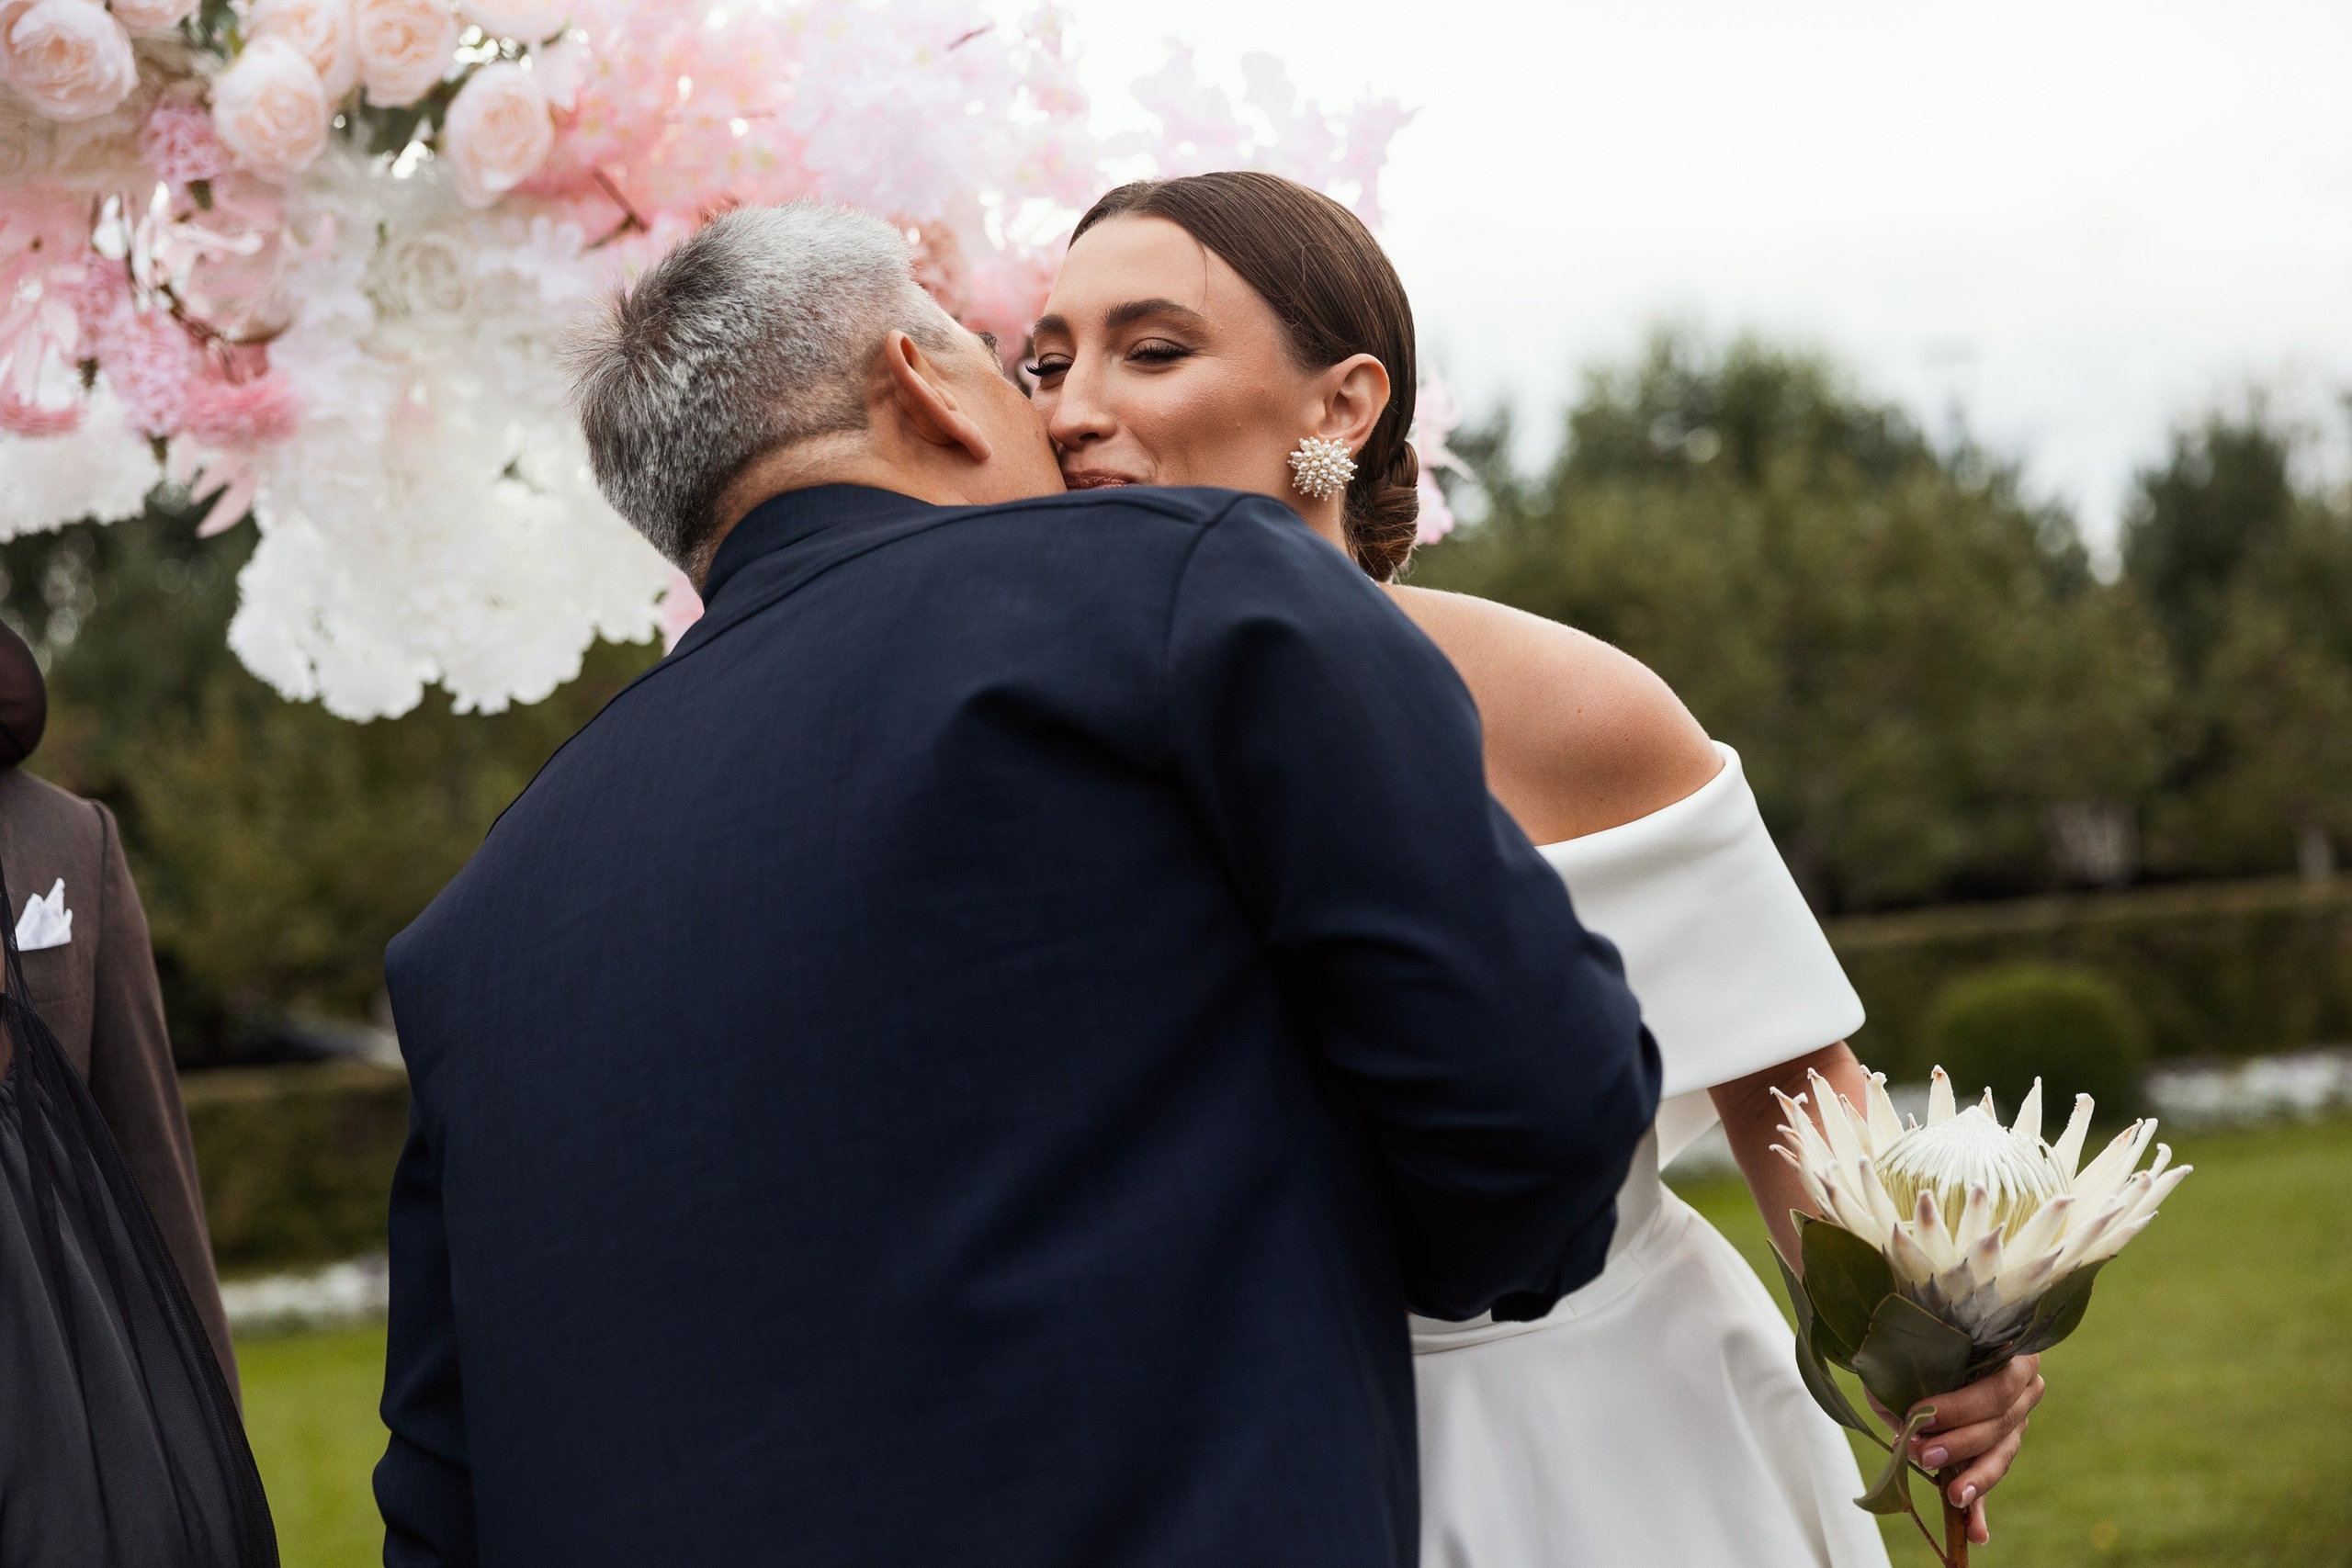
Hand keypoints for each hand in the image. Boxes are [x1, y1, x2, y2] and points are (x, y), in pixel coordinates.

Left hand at [1906, 1354, 2043, 1545]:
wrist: (1922, 1347)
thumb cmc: (1920, 1341)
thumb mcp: (1915, 1350)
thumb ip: (1914, 1375)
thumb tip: (1906, 1420)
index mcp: (2012, 1354)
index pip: (1998, 1386)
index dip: (1960, 1407)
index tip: (1919, 1415)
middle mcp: (2023, 1388)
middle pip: (2000, 1422)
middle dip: (1958, 1442)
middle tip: (1921, 1453)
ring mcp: (2017, 1420)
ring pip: (2001, 1454)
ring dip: (1972, 1476)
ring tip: (1952, 1495)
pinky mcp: (2000, 1449)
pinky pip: (1990, 1479)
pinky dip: (1980, 1509)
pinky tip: (1976, 1535)